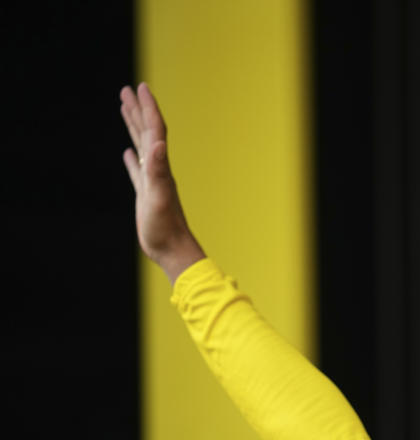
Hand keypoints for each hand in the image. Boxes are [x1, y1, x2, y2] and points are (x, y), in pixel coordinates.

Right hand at [120, 83, 204, 282]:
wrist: (172, 250)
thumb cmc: (165, 227)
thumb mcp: (158, 196)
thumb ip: (158, 170)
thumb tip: (158, 144)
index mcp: (160, 165)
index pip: (154, 129)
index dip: (148, 108)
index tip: (140, 87)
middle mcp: (158, 169)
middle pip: (147, 132)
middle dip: (138, 110)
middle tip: (128, 89)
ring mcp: (152, 181)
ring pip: (141, 146)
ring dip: (133, 127)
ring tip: (124, 109)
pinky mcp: (146, 194)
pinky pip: (137, 171)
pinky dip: (132, 159)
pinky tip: (128, 153)